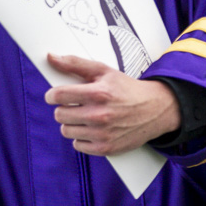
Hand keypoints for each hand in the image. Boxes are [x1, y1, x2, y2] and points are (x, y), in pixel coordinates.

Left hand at [44, 53, 180, 155]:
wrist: (154, 110)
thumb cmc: (127, 89)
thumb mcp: (103, 71)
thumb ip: (75, 64)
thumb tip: (51, 57)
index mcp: (98, 93)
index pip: (59, 95)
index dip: (51, 95)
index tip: (53, 96)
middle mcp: (100, 115)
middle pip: (59, 115)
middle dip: (63, 108)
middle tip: (74, 105)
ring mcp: (102, 134)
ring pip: (66, 131)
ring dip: (72, 123)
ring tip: (85, 117)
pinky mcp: (106, 148)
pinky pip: (77, 145)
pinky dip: (82, 137)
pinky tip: (92, 129)